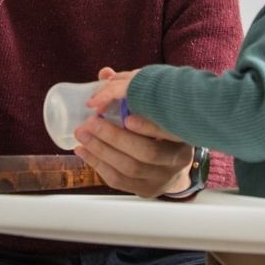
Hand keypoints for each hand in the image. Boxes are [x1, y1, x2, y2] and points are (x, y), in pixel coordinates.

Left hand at [74, 67, 193, 197]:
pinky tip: (83, 151)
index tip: (128, 118)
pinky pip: (119, 181)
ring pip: (130, 168)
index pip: (171, 132)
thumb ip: (132, 92)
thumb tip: (104, 73)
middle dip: (114, 137)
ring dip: (101, 151)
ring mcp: (162, 178)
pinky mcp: (146, 190)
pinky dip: (98, 165)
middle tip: (90, 122)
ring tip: (81, 135)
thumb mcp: (155, 111)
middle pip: (146, 153)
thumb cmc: (160, 131)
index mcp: (183, 135)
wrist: (174, 168)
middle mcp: (177, 159)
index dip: (150, 127)